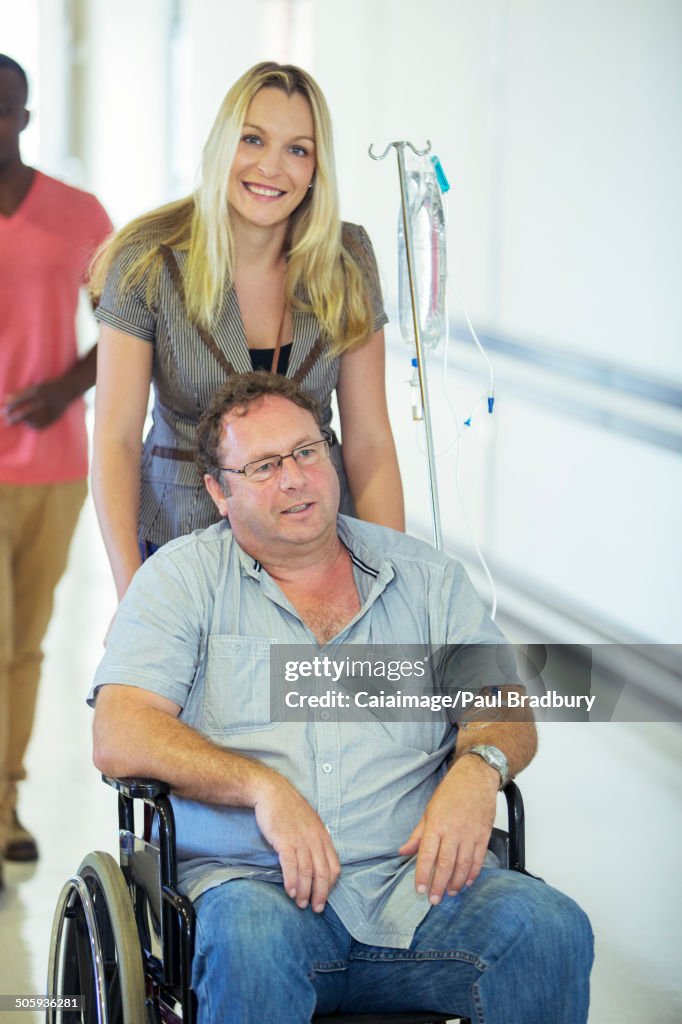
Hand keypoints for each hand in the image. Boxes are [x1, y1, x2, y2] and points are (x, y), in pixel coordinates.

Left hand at [3, 379, 71, 428]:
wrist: (68, 390)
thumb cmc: (47, 387)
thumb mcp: (34, 387)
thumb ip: (20, 393)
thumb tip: (4, 399)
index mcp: (38, 391)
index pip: (20, 400)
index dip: (10, 406)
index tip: (3, 411)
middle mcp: (44, 401)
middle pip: (25, 413)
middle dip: (14, 418)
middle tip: (7, 422)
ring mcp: (50, 410)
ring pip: (33, 420)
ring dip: (24, 422)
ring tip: (20, 421)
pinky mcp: (54, 417)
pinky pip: (41, 425)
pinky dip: (33, 425)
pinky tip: (30, 423)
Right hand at [253, 775, 339, 912]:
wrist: (272, 792)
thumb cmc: (289, 809)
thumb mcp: (309, 823)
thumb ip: (315, 841)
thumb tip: (317, 861)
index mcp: (323, 836)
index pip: (334, 866)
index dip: (330, 885)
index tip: (324, 897)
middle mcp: (314, 839)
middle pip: (322, 872)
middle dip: (320, 894)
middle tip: (316, 909)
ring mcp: (300, 839)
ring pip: (307, 871)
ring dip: (305, 891)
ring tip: (301, 904)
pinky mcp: (284, 840)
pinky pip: (290, 864)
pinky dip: (291, 880)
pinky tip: (290, 891)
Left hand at [399, 755, 498, 903]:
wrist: (476, 778)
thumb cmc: (451, 792)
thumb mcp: (429, 810)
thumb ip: (418, 834)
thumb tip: (403, 851)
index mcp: (436, 825)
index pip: (427, 855)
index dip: (423, 874)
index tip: (420, 889)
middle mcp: (453, 831)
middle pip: (446, 864)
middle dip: (439, 885)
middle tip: (434, 900)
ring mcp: (470, 834)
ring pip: (463, 865)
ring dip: (456, 883)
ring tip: (449, 893)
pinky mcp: (484, 835)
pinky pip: (479, 859)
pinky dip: (473, 873)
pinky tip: (467, 882)